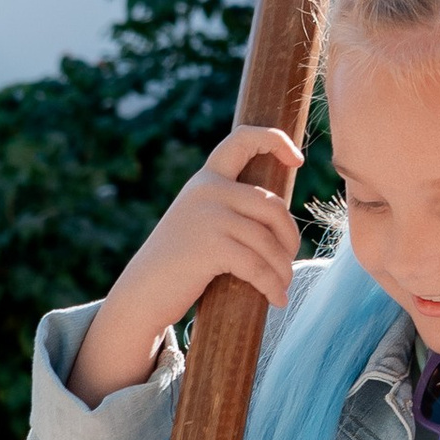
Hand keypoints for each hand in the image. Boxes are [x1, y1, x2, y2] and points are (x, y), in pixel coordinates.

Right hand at [70, 125, 305, 400]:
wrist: (142, 293)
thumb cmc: (179, 264)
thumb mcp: (201, 222)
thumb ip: (230, 209)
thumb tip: (279, 216)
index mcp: (206, 179)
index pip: (243, 140)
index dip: (276, 141)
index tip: (297, 161)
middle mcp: (208, 190)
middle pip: (272, 206)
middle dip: (289, 237)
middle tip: (289, 261)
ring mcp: (209, 216)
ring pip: (268, 241)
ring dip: (282, 269)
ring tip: (282, 286)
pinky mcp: (211, 246)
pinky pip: (258, 266)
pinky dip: (272, 285)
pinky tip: (278, 298)